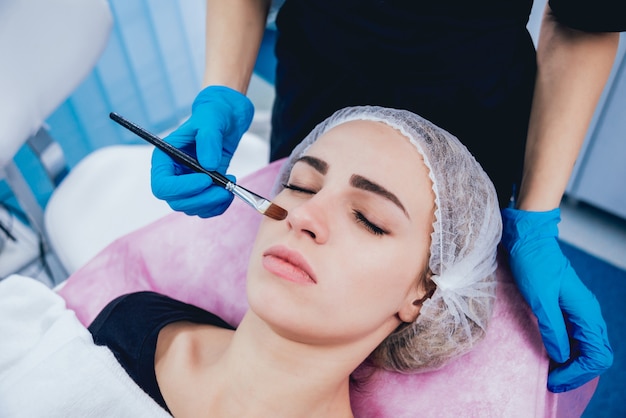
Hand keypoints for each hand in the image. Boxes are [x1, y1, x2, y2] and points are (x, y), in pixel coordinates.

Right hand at [151, 85, 253, 217]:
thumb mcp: (211, 119)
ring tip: (230, 184)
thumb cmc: (213, 117)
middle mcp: (172, 175)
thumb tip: (209, 165)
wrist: (226, 122)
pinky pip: (206, 210)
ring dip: (213, 203)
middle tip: (225, 189)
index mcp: (164, 158)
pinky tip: (230, 190)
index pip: (162, 185)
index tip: (206, 179)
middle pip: (176, 202)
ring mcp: (186, 186)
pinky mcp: (201, 192)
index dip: (182, 188)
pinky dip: (220, 206)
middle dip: (202, 199)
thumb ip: (208, 139)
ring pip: (192, 208)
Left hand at [501, 207, 612, 392]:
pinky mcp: (568, 308)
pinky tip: (550, 356)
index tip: (554, 380)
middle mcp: (588, 313)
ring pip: (586, 348)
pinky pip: (575, 337)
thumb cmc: (533, 265)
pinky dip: (566, 351)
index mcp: (586, 312)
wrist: (529, 241)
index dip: (577, 373)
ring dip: (572, 364)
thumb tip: (560, 356)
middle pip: (595, 355)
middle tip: (552, 383)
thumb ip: (552, 328)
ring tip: (550, 374)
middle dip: (577, 373)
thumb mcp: (539, 299)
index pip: (597, 355)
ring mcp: (579, 311)